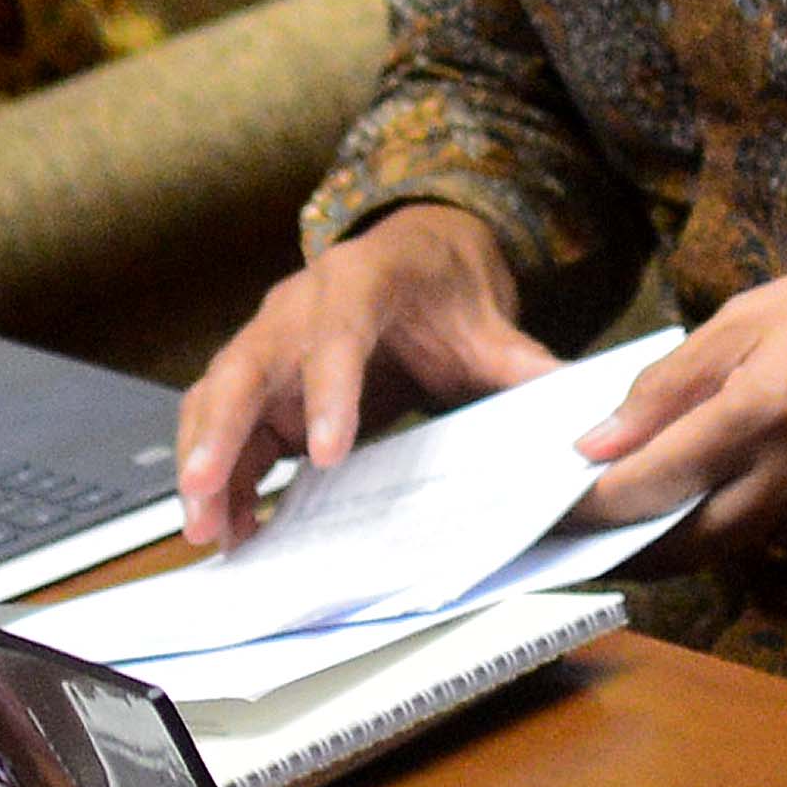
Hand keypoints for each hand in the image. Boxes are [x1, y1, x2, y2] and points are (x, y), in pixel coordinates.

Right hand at [176, 206, 564, 545]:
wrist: (417, 257)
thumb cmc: (446, 290)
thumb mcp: (490, 325)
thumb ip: (524, 367)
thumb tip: (582, 411)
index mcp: (361, 281)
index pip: (337, 333)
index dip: (328, 390)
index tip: (328, 452)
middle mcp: (298, 306)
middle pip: (245, 364)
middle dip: (222, 430)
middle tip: (207, 489)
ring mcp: (270, 342)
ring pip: (218, 397)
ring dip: (205, 461)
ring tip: (205, 529)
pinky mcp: (261, 380)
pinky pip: (224, 425)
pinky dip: (219, 474)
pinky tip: (225, 526)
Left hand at [570, 239, 786, 556]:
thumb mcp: (751, 316)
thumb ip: (670, 387)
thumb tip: (598, 443)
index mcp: (757, 414)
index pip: (647, 487)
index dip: (591, 507)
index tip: (554, 510)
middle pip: (685, 545)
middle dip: (631, 545)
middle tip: (594, 533)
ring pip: (740, 546)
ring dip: (699, 529)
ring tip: (678, 493)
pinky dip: (764, 518)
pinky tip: (766, 478)